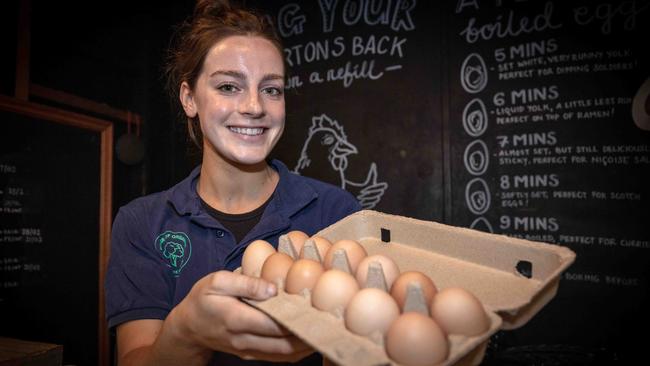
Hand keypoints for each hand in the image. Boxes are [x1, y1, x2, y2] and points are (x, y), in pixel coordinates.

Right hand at [169, 270, 313, 361]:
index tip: (317, 307)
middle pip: (283, 344)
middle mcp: (244, 339)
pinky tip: (310, 338)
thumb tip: (273, 288)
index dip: (296, 318)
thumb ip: (246, 283)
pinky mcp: (252, 355)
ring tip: (326, 331)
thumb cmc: (203, 299)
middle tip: (331, 322)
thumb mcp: (217, 281)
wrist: (188, 327)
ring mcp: (248, 350)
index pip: (273, 323)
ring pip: (284, 355)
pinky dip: (297, 351)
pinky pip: (279, 357)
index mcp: (236, 318)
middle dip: (308, 335)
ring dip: (306, 346)